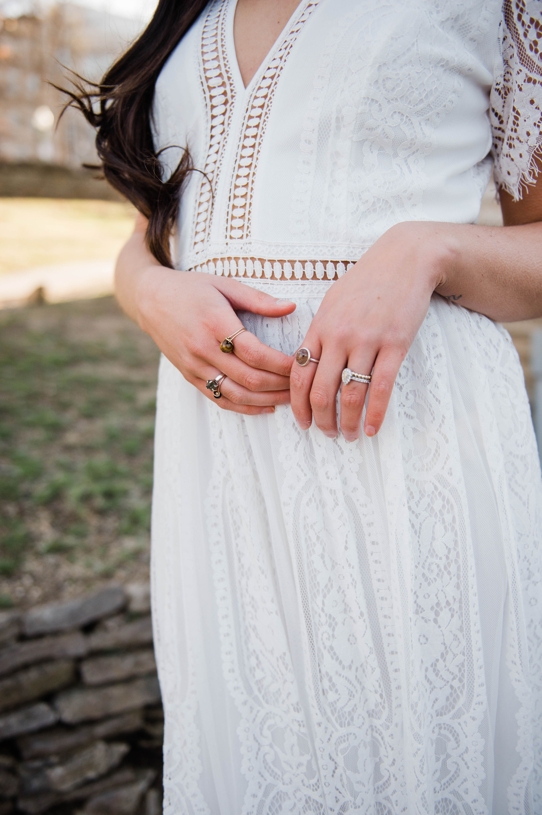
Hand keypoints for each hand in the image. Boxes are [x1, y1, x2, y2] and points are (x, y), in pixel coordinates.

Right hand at [136, 267, 295, 414]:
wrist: (150, 299)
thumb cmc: (191, 289)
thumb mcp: (225, 285)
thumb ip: (258, 299)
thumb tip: (290, 307)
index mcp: (214, 323)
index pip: (255, 353)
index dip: (282, 363)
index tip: (303, 362)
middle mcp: (202, 349)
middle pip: (249, 378)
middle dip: (281, 384)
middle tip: (303, 383)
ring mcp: (194, 366)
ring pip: (236, 394)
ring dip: (267, 400)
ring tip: (291, 398)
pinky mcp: (190, 376)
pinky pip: (220, 399)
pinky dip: (245, 408)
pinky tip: (266, 406)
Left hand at [290, 222, 448, 439]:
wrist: (406, 258)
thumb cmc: (367, 281)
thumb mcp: (332, 302)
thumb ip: (319, 333)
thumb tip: (307, 362)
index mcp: (320, 327)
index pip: (298, 374)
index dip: (297, 405)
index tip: (302, 422)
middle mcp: (339, 336)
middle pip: (321, 392)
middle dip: (320, 420)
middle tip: (326, 435)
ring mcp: (367, 341)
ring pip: (350, 395)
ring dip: (347, 423)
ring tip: (350, 436)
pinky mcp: (395, 345)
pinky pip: (381, 388)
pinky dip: (375, 414)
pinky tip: (373, 428)